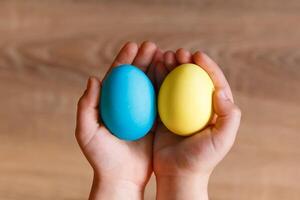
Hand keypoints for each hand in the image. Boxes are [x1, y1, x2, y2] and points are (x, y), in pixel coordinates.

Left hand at [75, 41, 158, 199]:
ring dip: (157, 69)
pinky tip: (175, 76)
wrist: (121, 178)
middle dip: (143, 59)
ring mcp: (143, 112)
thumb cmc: (101, 157)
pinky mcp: (155, 121)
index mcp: (110, 103)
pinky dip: (167, 88)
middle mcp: (127, 104)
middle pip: (135, 77)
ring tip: (166, 55)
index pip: (116, 76)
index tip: (133, 45)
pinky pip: (162, 102)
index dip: (124, 59)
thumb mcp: (87, 132)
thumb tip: (94, 78)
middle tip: (153, 46)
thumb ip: (87, 106)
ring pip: (150, 86)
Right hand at [148, 49, 241, 199]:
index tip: (196, 55)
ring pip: (176, 82)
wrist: (177, 174)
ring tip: (165, 56)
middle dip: (187, 62)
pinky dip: (158, 79)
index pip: (214, 82)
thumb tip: (220, 91)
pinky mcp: (164, 112)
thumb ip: (228, 117)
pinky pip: (161, 92)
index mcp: (215, 109)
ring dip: (171, 67)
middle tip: (178, 52)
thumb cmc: (201, 159)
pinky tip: (154, 69)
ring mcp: (180, 108)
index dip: (208, 66)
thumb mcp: (221, 141)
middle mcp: (197, 106)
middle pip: (194, 78)